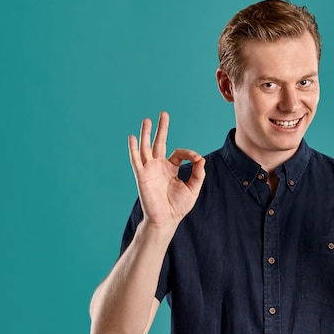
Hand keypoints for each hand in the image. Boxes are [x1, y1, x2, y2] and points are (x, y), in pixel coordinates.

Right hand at [128, 112, 205, 228]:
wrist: (166, 220)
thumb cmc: (178, 207)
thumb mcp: (193, 188)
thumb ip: (198, 173)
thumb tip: (201, 159)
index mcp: (171, 168)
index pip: (179, 153)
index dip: (189, 153)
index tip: (197, 160)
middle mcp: (159, 166)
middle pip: (159, 143)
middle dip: (162, 128)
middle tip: (163, 114)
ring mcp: (149, 170)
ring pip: (146, 147)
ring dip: (146, 134)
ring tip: (147, 120)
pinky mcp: (142, 176)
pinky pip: (136, 160)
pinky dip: (133, 149)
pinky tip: (132, 137)